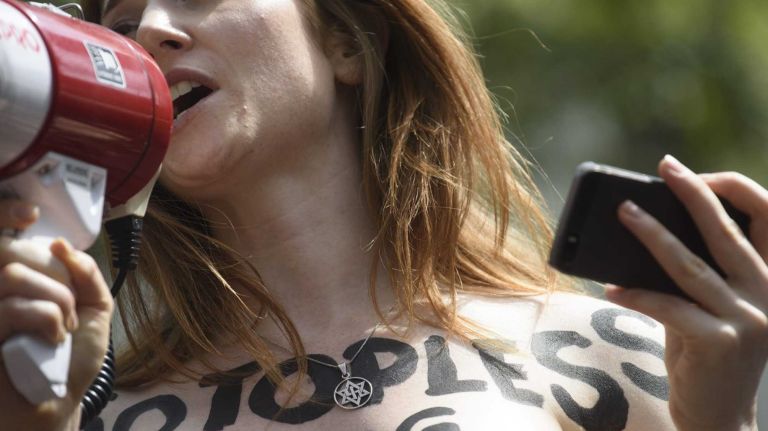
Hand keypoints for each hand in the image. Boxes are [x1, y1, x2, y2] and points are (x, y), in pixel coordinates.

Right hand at [0, 200, 113, 430]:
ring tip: (62, 327)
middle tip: (70, 306)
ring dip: (54, 299)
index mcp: (18, 278)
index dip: (4, 212)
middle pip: (10, 250)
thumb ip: (86, 273)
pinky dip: (46, 319)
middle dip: (55, 275)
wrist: (59, 402)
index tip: (29, 215)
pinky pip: (12, 307)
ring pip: (13, 275)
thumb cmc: (71, 358)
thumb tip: (60, 244)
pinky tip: (52, 340)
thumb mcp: (94, 308)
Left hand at [604, 155, 767, 430]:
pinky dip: (636, 294)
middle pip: (727, 232)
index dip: (735, 190)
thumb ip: (697, 271)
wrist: (719, 417)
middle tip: (666, 166)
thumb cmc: (706, 352)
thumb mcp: (711, 305)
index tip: (697, 174)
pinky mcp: (720, 343)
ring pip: (691, 265)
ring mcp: (748, 320)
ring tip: (624, 212)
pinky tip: (610, 287)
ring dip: (652, 234)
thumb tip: (646, 226)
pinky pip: (669, 307)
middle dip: (694, 193)